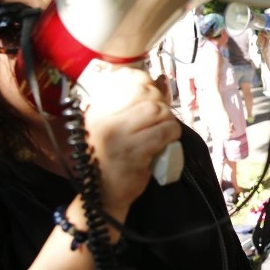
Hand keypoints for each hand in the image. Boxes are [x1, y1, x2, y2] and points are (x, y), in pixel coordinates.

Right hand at [83, 67, 181, 212]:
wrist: (103, 192)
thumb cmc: (113, 156)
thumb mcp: (117, 125)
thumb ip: (137, 102)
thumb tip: (161, 79)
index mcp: (97, 108)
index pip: (126, 77)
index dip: (147, 81)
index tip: (153, 94)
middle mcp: (103, 119)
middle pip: (145, 92)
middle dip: (161, 101)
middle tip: (161, 117)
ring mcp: (117, 135)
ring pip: (157, 110)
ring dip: (168, 119)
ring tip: (164, 129)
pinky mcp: (133, 152)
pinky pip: (164, 132)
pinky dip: (172, 133)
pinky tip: (168, 140)